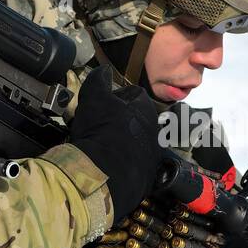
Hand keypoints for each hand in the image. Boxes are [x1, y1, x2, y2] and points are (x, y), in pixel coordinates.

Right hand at [67, 65, 162, 222]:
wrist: (104, 174)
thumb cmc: (101, 132)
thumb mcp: (93, 97)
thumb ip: (98, 79)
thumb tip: (103, 71)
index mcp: (145, 109)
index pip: (135, 94)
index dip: (118, 96)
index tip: (104, 103)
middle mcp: (155, 131)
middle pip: (138, 119)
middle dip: (123, 120)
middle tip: (102, 124)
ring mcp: (153, 155)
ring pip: (139, 142)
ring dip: (125, 142)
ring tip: (104, 146)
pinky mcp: (148, 176)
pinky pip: (137, 164)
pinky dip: (126, 163)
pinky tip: (110, 164)